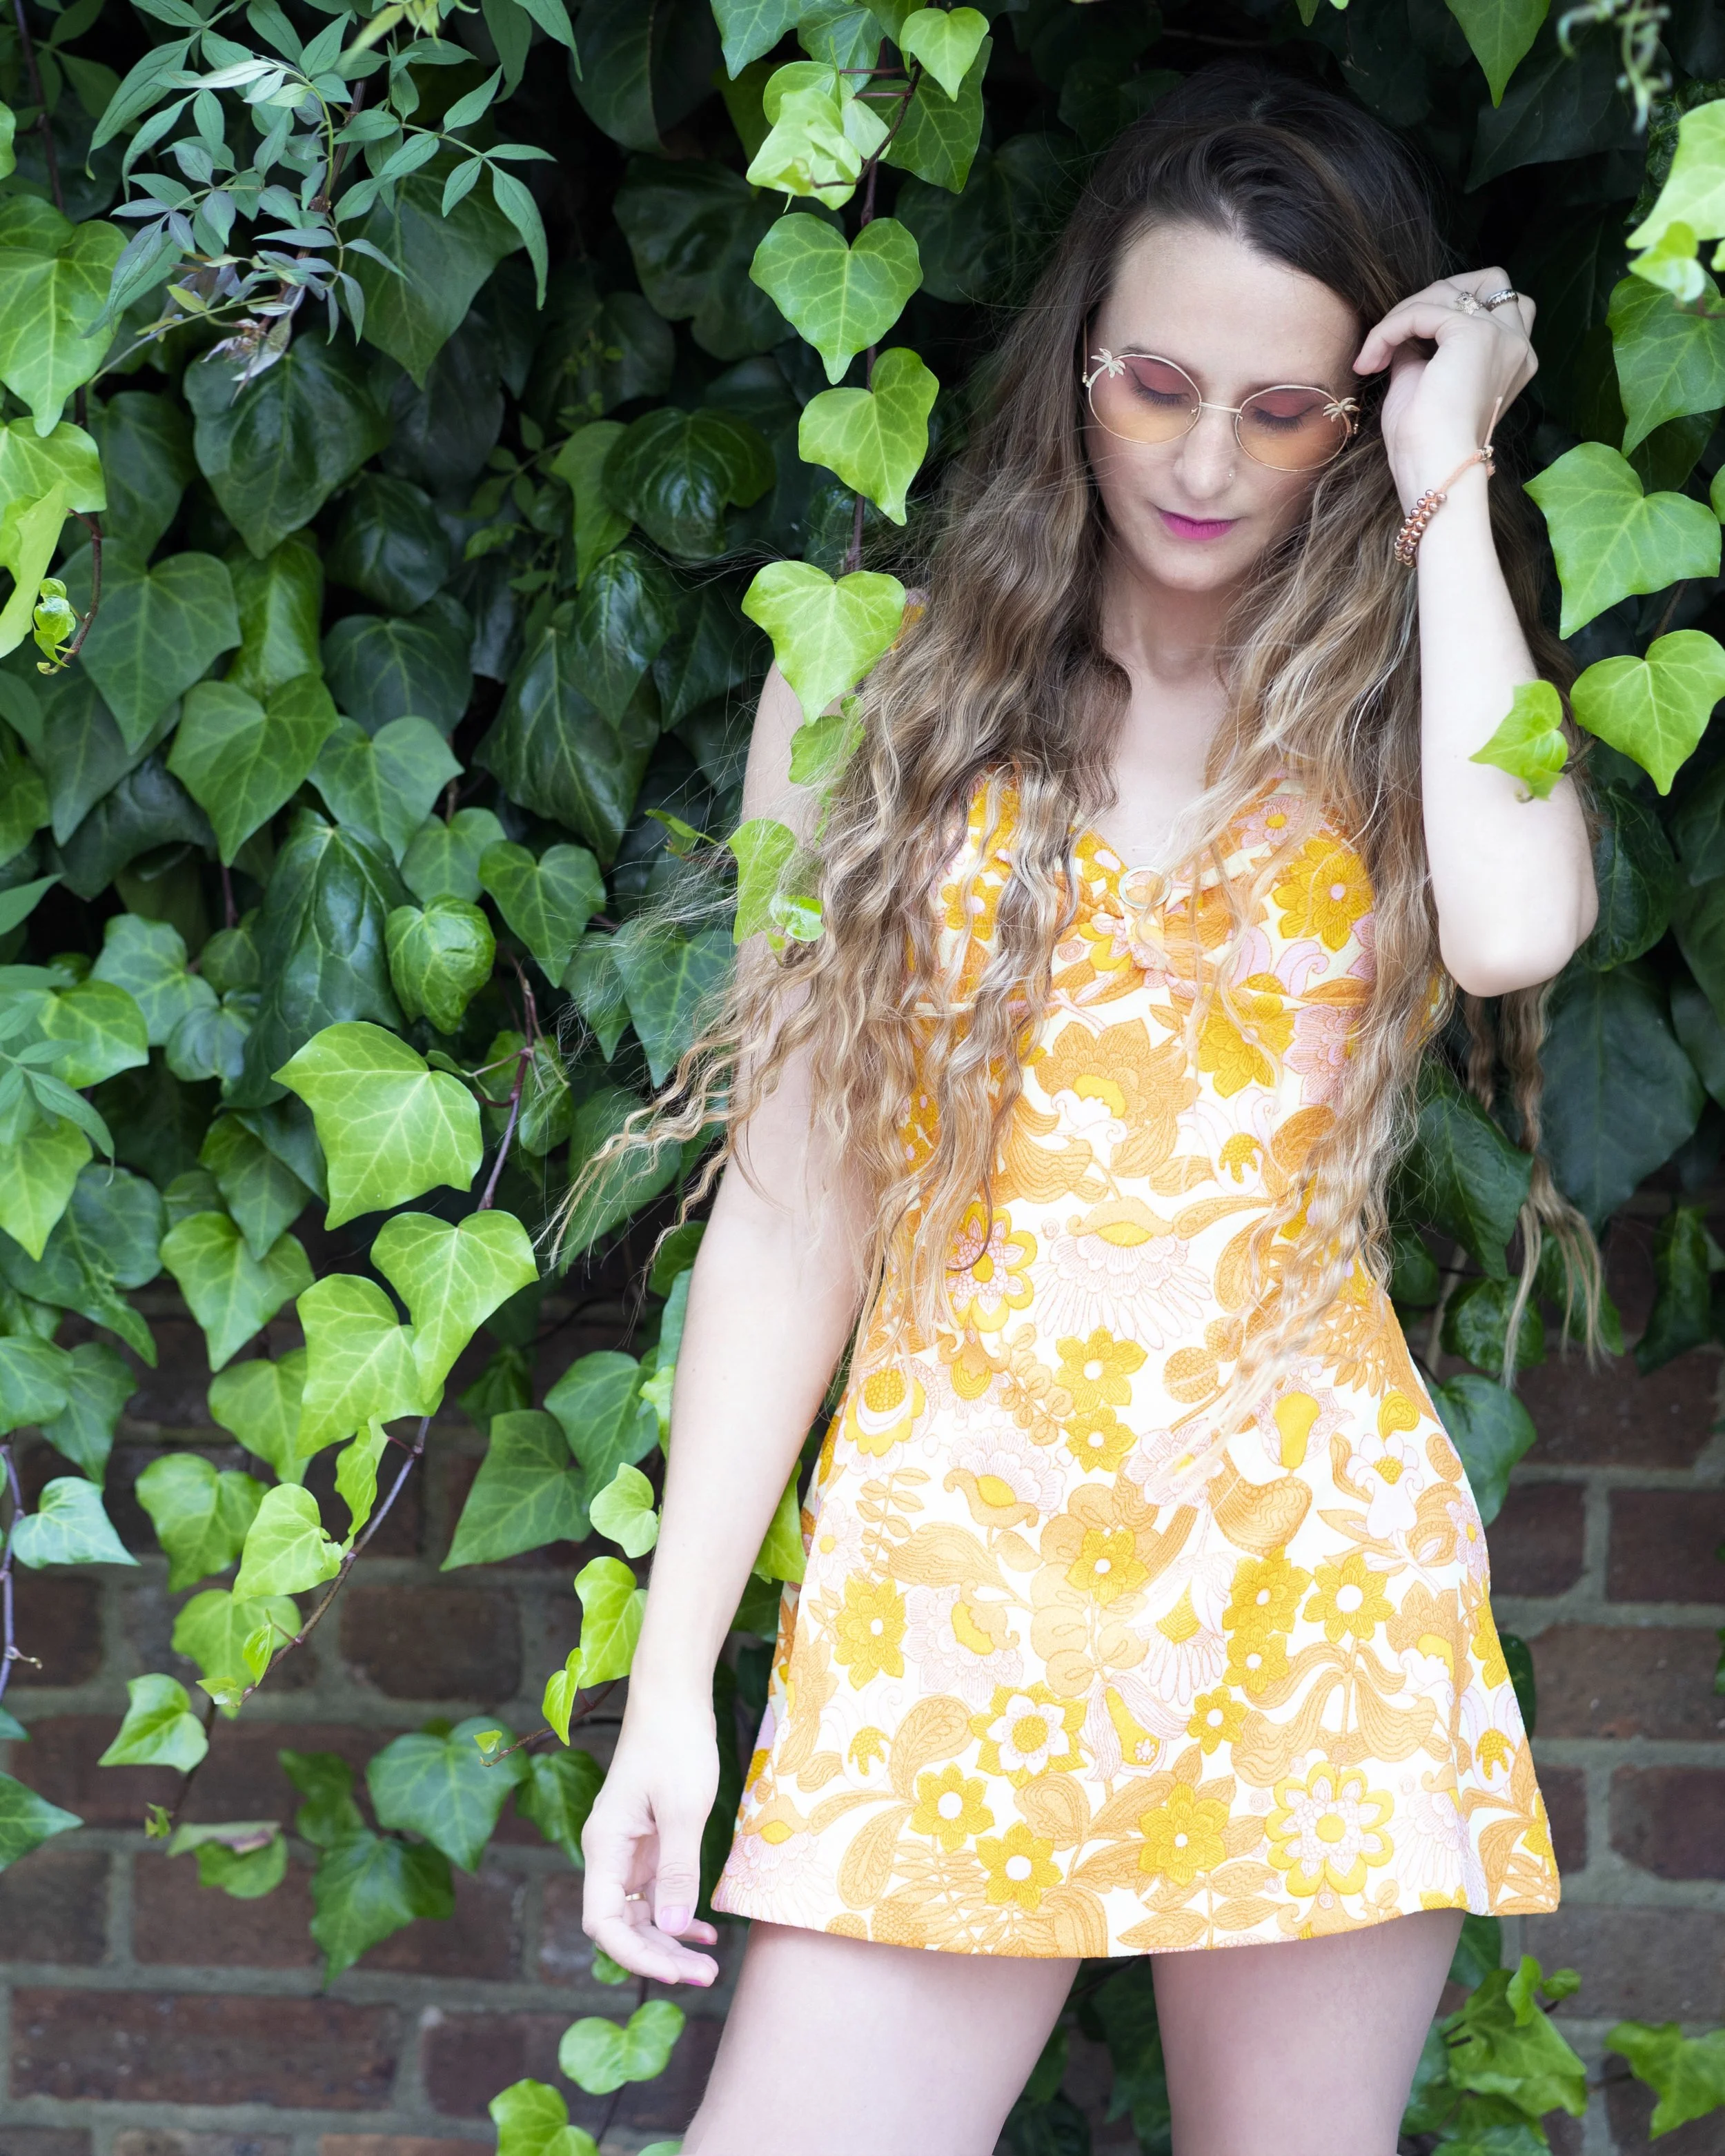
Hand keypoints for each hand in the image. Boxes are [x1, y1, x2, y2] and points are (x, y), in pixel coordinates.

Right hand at [579, 1698, 722, 1986]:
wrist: (674, 1696)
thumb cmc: (676, 1743)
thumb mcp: (684, 1809)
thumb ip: (678, 1869)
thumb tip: (672, 1929)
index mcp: (604, 1846)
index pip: (603, 1923)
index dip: (636, 1955)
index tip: (677, 1971)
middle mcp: (608, 1853)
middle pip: (621, 1925)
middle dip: (659, 1956)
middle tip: (705, 1976)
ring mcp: (627, 1848)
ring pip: (639, 1913)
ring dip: (669, 1940)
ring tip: (707, 1964)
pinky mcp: (647, 1840)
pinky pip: (655, 1890)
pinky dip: (675, 1912)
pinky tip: (702, 1931)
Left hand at [1353, 269, 1536, 507]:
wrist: (1433, 468)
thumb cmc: (1426, 443)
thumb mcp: (1425, 383)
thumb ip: (1423, 349)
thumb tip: (1403, 328)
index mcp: (1513, 359)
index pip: (1495, 305)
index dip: (1448, 310)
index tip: (1403, 347)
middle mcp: (1517, 343)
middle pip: (1489, 281)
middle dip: (1436, 295)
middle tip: (1395, 332)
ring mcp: (1501, 335)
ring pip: (1449, 291)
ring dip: (1402, 315)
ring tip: (1375, 355)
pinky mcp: (1474, 333)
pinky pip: (1422, 310)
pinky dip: (1391, 328)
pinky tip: (1373, 359)